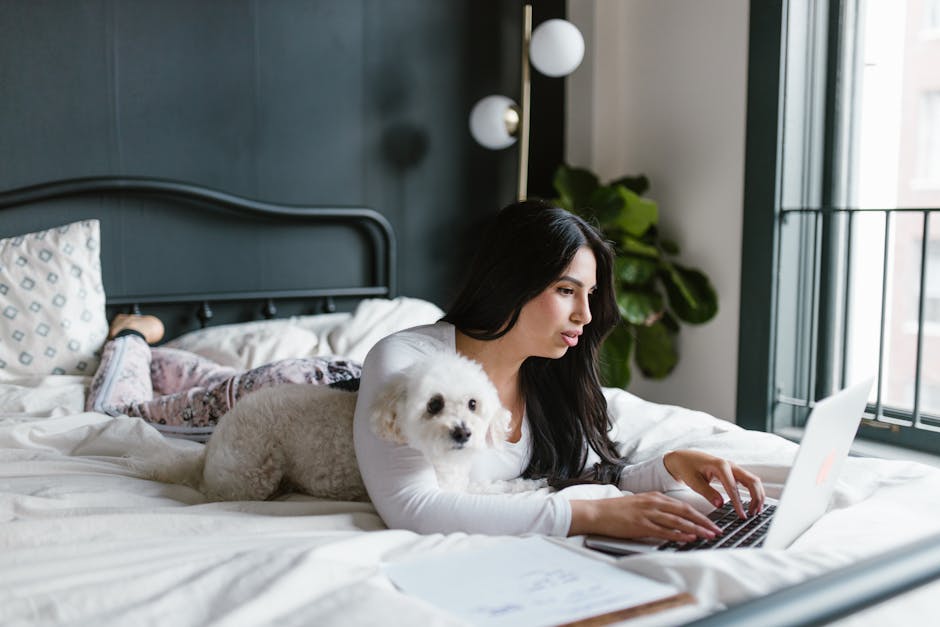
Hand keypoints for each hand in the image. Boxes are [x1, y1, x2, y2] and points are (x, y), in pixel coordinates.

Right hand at [569, 492, 721, 541]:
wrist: (598, 512)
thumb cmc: (617, 510)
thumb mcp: (640, 504)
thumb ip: (656, 509)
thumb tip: (674, 520)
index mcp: (654, 497)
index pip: (683, 505)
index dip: (700, 514)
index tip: (712, 522)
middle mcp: (653, 503)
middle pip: (685, 512)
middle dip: (703, 521)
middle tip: (717, 530)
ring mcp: (647, 514)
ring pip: (677, 521)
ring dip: (695, 529)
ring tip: (708, 536)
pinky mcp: (641, 525)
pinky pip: (664, 531)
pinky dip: (678, 535)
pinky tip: (688, 539)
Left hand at [663, 449, 764, 517]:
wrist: (683, 458)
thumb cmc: (687, 468)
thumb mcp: (693, 481)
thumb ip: (707, 493)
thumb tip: (720, 505)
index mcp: (720, 465)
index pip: (733, 487)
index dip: (738, 503)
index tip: (742, 515)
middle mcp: (730, 465)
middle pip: (752, 481)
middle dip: (756, 498)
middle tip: (753, 514)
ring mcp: (733, 468)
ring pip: (753, 481)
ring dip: (757, 495)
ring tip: (755, 511)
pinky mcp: (733, 472)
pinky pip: (748, 481)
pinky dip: (754, 492)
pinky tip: (752, 504)